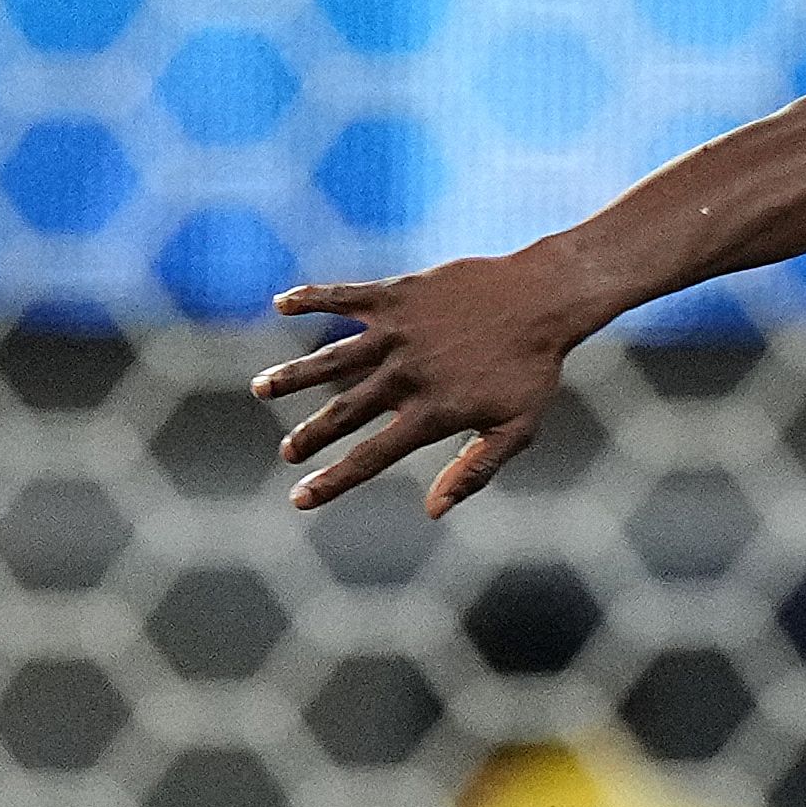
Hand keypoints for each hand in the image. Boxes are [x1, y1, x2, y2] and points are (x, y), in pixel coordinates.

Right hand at [250, 256, 595, 514]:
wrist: (543, 300)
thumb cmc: (534, 369)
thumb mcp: (516, 429)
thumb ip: (474, 470)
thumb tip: (433, 510)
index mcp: (432, 413)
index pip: (371, 457)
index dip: (332, 481)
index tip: (300, 498)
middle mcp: (406, 376)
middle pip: (343, 412)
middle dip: (309, 435)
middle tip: (287, 452)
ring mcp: (396, 334)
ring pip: (330, 358)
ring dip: (293, 374)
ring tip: (261, 388)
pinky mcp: (396, 296)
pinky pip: (343, 297)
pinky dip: (311, 298)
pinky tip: (282, 304)